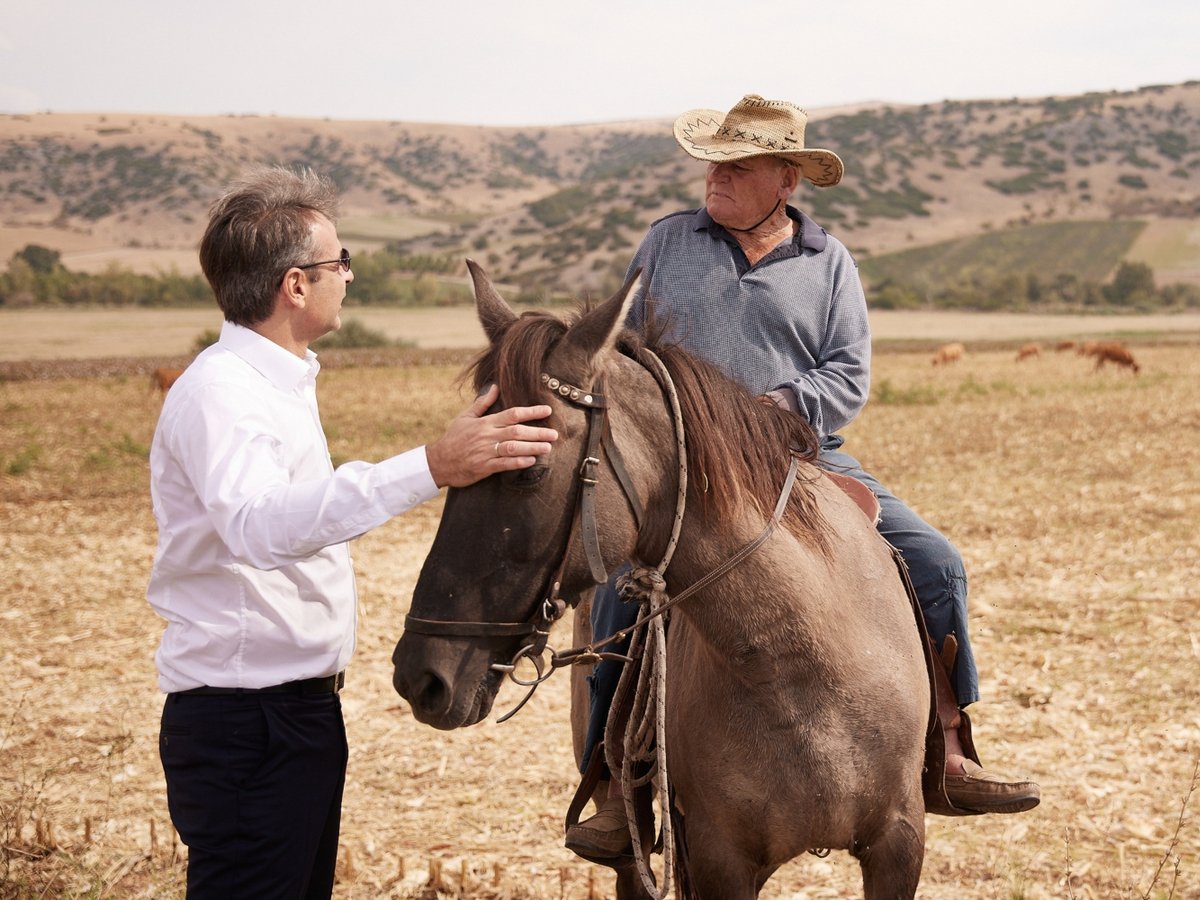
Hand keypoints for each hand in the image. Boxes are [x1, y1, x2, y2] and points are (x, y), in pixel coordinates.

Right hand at [426, 384, 557, 487]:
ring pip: (513, 447)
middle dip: (537, 432)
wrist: (439, 461)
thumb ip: (483, 403)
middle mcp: (487, 435)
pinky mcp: (484, 467)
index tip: (547, 411)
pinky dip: (518, 462)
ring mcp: (486, 451)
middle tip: (554, 433)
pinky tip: (531, 461)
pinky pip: (504, 464)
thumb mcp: (466, 417)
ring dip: (532, 447)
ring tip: (548, 447)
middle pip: (517, 431)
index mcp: (485, 422)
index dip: (531, 411)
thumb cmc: (454, 438)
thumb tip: (495, 386)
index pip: (512, 414)